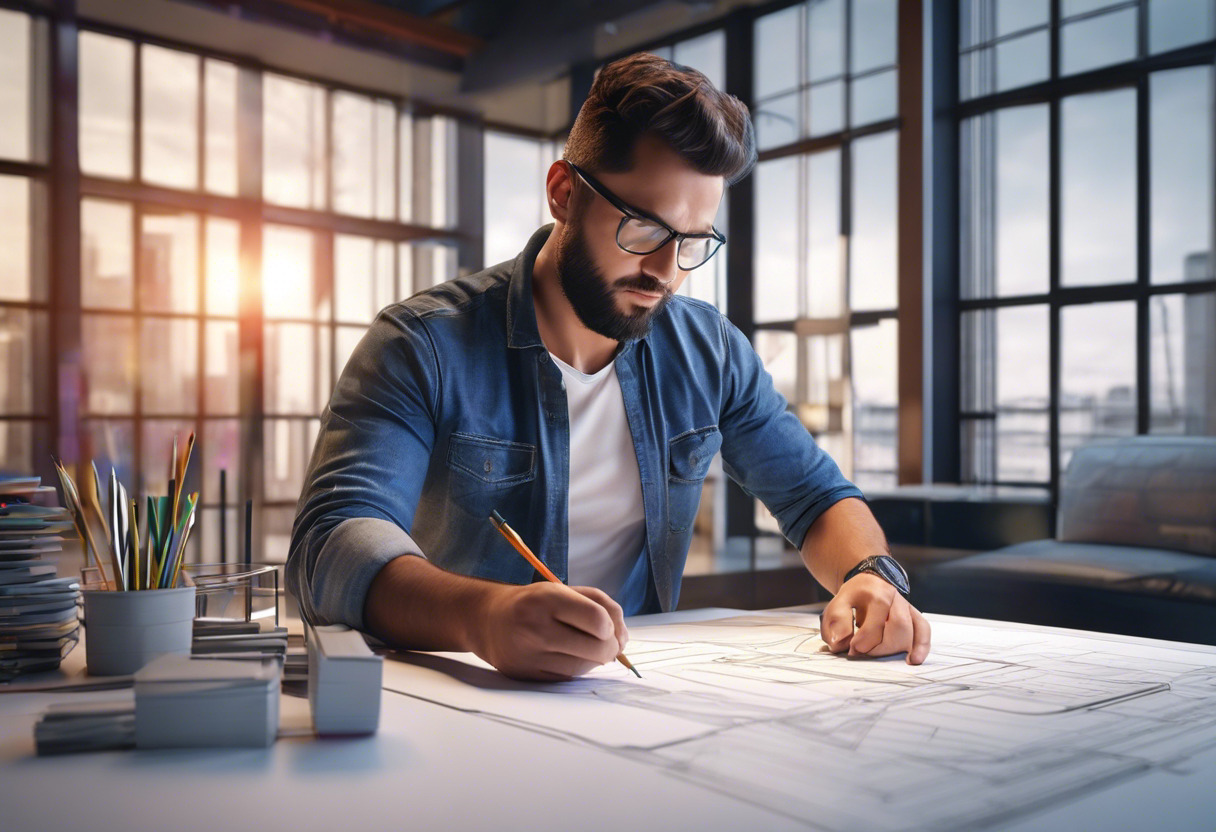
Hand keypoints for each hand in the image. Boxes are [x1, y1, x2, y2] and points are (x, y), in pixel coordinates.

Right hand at [472, 582, 628, 680]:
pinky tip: (571, 657)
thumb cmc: (534, 603)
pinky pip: (566, 678)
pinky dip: (577, 669)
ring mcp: (529, 653)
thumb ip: (600, 604)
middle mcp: (536, 626)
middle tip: (608, 643)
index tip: (608, 627)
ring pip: (584, 667)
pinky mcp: (526, 674)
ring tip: (589, 648)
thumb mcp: (563, 589)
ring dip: (595, 660)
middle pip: (597, 648)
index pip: (598, 620)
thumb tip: (623, 639)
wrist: (488, 619)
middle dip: (611, 648)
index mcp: (547, 598)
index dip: (612, 627)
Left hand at [819, 572, 930, 664]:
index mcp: (877, 594)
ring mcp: (907, 607)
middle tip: (863, 652)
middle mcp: (896, 598)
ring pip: (912, 632)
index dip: (863, 643)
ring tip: (880, 656)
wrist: (867, 582)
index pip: (875, 625)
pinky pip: (923, 630)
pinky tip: (914, 659)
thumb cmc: (853, 596)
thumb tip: (839, 643)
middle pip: (899, 628)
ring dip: (896, 650)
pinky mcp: (914, 615)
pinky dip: (921, 646)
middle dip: (880, 648)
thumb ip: (836, 622)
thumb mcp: (838, 603)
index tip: (852, 650)